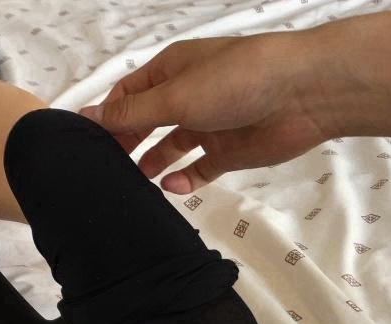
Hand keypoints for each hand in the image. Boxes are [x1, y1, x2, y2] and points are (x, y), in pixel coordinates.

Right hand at [80, 33, 334, 193]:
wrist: (303, 94)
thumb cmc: (235, 81)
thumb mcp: (175, 96)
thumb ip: (131, 114)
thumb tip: (87, 116)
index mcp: (171, 70)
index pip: (128, 94)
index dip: (108, 117)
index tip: (88, 144)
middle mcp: (188, 95)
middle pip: (148, 122)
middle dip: (128, 142)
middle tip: (108, 168)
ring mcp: (210, 123)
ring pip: (172, 146)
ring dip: (153, 162)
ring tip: (134, 182)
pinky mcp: (230, 151)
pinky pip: (199, 168)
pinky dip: (184, 178)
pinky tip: (171, 187)